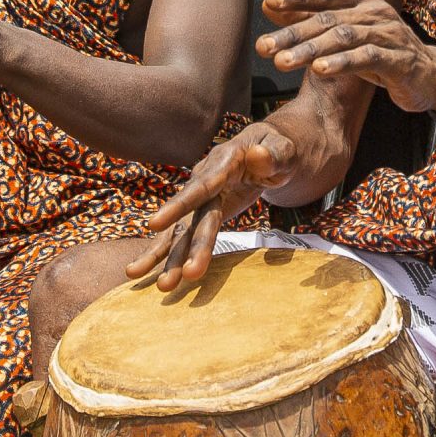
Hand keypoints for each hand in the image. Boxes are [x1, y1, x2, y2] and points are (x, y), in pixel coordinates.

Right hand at [130, 125, 304, 289]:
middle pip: (192, 218)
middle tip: (168, 282)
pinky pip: (185, 235)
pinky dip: (170, 255)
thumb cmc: (278, 150)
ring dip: (169, 259)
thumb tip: (258, 156)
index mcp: (223, 162)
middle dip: (182, 250)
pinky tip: (151, 275)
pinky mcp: (202, 211)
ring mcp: (201, 198)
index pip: (202, 187)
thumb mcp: (283, 149)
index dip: (178, 205)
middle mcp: (205, 180)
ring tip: (160, 287)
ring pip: (182, 230)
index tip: (155, 224)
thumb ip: (274, 154)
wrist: (267, 151)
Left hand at [256, 0, 435, 112]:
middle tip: (264, 47)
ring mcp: (388, 34)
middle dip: (293, 33)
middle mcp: (375, 11)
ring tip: (283, 62)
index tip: (269, 3)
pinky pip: (367, 58)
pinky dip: (342, 63)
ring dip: (310, 49)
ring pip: (344, 38)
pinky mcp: (399, 59)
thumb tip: (269, 6)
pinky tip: (320, 69)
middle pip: (328, 20)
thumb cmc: (381, 51)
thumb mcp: (346, 34)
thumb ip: (312, 20)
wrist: (430, 74)